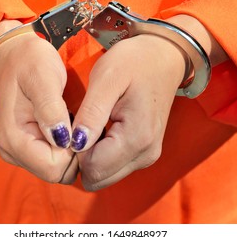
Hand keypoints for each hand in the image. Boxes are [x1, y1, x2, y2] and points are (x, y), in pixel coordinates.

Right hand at [0, 20, 77, 183]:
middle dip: (72, 152)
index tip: (76, 123)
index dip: (72, 151)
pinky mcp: (25, 147)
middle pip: (55, 172)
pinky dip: (64, 146)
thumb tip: (62, 140)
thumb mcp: (43, 78)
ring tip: (69, 118)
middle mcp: (12, 151)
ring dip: (69, 148)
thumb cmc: (29, 62)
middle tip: (75, 120)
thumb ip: (51, 109)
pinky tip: (64, 123)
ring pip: (56, 168)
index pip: (53, 168)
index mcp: (13, 138)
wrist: (14, 55)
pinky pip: (53, 159)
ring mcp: (17, 151)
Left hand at [72, 33, 185, 190]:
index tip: (74, 124)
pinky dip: (99, 154)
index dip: (74, 150)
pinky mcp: (143, 153)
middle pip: (97, 178)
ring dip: (89, 156)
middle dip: (80, 157)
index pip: (93, 168)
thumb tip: (76, 145)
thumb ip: (92, 113)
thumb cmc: (134, 62)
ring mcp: (146, 156)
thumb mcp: (107, 78)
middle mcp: (145, 155)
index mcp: (137, 138)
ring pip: (103, 175)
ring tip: (92, 123)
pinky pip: (112, 166)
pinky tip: (101, 128)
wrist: (162, 57)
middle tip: (81, 124)